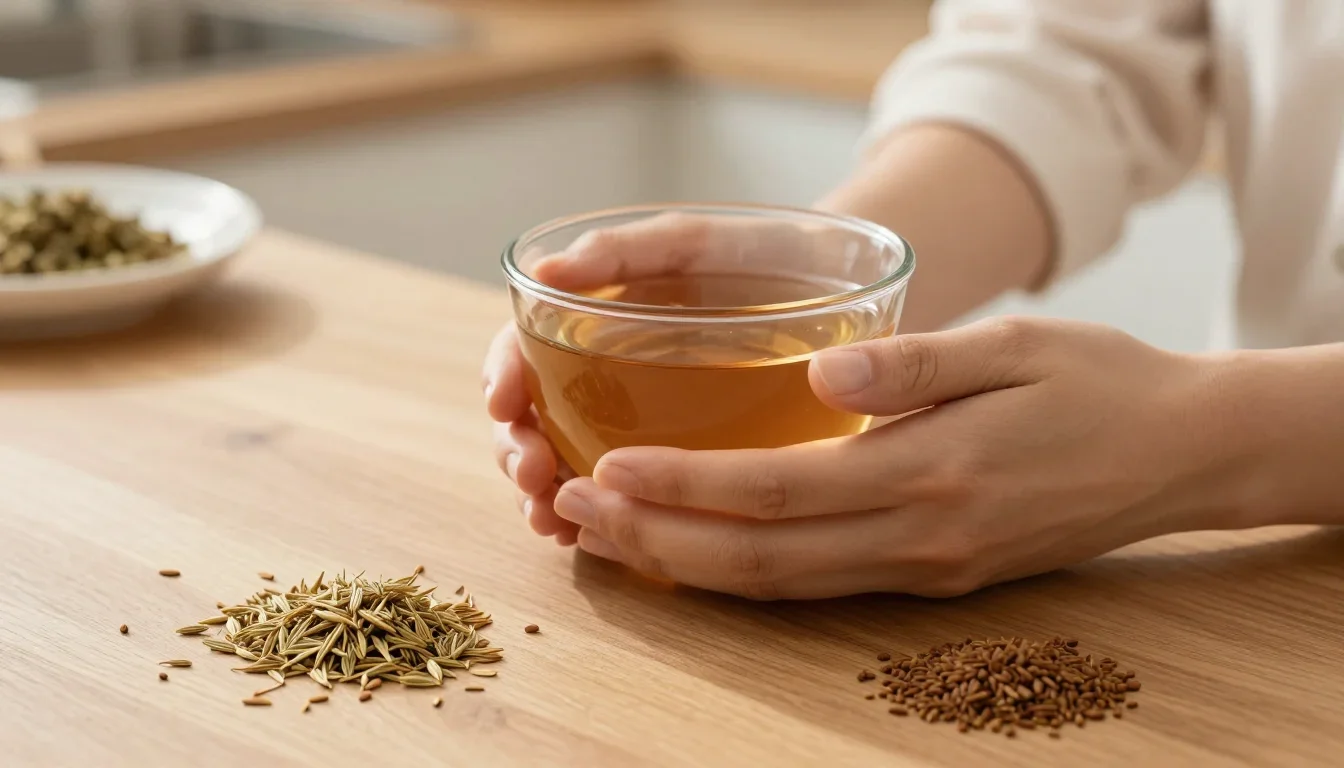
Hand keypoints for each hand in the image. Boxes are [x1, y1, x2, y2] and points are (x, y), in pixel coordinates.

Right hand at [485, 213, 831, 543]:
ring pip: (568, 465)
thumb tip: (545, 273)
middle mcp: (605, 378)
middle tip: (534, 476)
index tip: (505, 403)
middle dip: (519, 452)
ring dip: (548, 496)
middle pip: (533, 419)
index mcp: (595, 322)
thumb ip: (625, 251)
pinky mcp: (679, 466)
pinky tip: (594, 539)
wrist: (841, 291)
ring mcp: (637, 425)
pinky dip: (602, 521)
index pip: (522, 350)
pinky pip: (627, 500)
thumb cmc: (763, 256)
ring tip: (551, 520)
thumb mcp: (697, 243)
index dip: (503, 376)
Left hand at [551, 317, 1237, 598]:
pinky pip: (818, 587)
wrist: (1183, 452)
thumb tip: (821, 377)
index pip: (776, 490)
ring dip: (687, 567)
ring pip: (781, 585)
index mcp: (931, 472)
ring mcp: (926, 568)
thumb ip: (916, 364)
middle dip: (656, 541)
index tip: (605, 468)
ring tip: (608, 536)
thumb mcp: (1016, 345)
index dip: (682, 486)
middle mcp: (919, 537)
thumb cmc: (1099, 381)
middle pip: (760, 558)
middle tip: (571, 510)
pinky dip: (744, 578)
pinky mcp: (935, 576)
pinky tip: (697, 555)